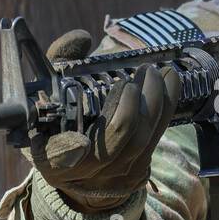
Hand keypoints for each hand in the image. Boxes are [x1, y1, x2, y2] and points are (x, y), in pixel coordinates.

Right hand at [25, 29, 182, 212]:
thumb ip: (59, 66)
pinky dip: (165, 107)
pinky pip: (156, 137)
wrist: (83, 181)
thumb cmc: (61, 128)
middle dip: (130, 107)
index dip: (67, 152)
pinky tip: (170, 81)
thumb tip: (81, 38)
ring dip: (153, 102)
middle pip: (112, 142)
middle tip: (140, 74)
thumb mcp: (48, 99)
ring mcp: (116, 174)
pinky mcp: (140, 169)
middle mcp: (85, 172)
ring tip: (155, 72)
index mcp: (52, 160)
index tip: (79, 140)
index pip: (57, 159)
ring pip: (140, 140)